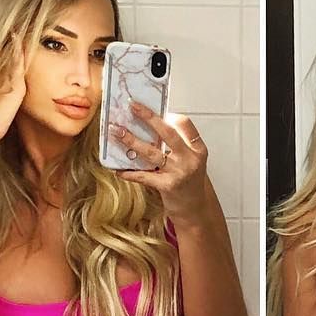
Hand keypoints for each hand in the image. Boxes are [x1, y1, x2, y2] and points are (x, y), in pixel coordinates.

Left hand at [109, 103, 207, 218]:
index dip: (169, 115)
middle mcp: (190, 159)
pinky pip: (144, 176)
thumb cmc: (189, 181)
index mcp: (198, 149)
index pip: (185, 124)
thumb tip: (152, 124)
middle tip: (132, 106)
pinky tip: (118, 170)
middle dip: (148, 117)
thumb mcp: (191, 160)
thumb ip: (178, 144)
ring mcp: (179, 172)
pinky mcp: (168, 186)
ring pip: (151, 152)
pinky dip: (129, 173)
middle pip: (167, 133)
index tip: (154, 109)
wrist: (194, 208)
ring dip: (131, 140)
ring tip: (117, 131)